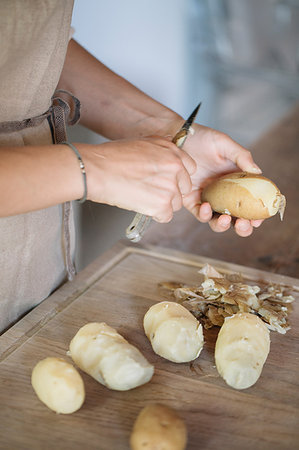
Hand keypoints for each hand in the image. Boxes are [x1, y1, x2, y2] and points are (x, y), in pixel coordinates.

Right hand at [79, 136, 195, 222]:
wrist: (97, 170)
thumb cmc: (113, 157)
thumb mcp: (143, 142)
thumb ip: (161, 149)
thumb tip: (168, 152)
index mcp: (173, 153)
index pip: (189, 170)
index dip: (176, 177)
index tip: (164, 179)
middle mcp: (175, 169)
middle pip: (183, 189)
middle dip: (170, 191)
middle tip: (149, 189)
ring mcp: (170, 188)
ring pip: (175, 204)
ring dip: (162, 203)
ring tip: (142, 196)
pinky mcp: (162, 205)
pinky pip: (166, 216)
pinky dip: (155, 215)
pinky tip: (141, 204)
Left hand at [181, 124, 263, 236]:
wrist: (177, 138)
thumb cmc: (202, 139)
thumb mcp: (224, 144)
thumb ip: (242, 156)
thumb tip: (258, 172)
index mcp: (237, 183)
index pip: (251, 204)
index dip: (256, 214)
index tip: (259, 218)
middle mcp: (224, 194)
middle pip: (236, 218)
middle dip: (242, 227)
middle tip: (242, 224)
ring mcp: (208, 199)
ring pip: (217, 221)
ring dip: (223, 225)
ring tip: (224, 219)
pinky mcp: (192, 201)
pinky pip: (200, 214)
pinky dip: (204, 214)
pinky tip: (206, 206)